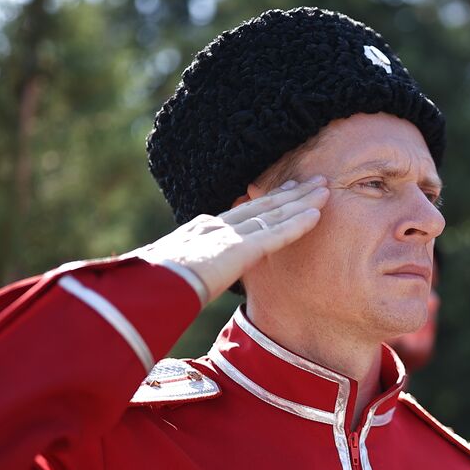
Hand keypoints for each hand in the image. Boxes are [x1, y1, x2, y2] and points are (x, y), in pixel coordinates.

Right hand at [134, 177, 327, 300]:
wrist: (144, 288)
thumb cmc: (148, 287)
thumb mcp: (167, 275)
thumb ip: (183, 275)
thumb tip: (179, 287)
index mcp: (199, 231)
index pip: (241, 212)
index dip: (267, 201)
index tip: (285, 190)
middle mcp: (216, 226)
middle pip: (263, 206)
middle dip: (291, 193)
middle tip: (314, 181)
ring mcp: (229, 235)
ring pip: (274, 214)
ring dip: (302, 202)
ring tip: (325, 188)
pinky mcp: (239, 249)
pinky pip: (276, 234)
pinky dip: (298, 224)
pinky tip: (317, 215)